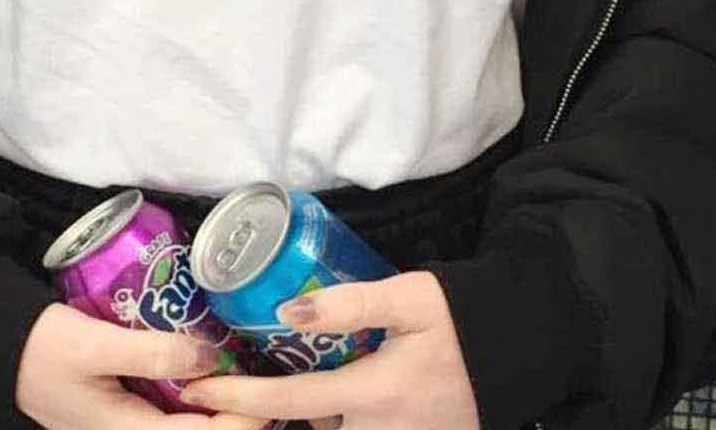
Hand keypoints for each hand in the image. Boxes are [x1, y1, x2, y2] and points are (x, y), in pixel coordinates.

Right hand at [13, 301, 271, 429]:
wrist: (7, 351)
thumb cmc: (46, 348)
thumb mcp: (94, 344)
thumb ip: (150, 352)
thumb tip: (210, 356)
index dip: (241, 422)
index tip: (267, 392)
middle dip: (239, 416)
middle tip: (267, 379)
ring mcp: (133, 426)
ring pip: (190, 427)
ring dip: (221, 406)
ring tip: (250, 369)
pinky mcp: (132, 411)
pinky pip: (175, 412)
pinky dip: (200, 395)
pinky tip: (215, 366)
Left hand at [176, 272, 481, 429]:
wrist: (517, 347)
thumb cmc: (459, 316)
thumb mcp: (408, 298)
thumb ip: (349, 304)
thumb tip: (287, 314)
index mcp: (379, 393)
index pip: (294, 399)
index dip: (242, 398)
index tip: (197, 392)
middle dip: (266, 417)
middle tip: (225, 392)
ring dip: (297, 419)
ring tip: (258, 395)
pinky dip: (329, 421)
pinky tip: (311, 403)